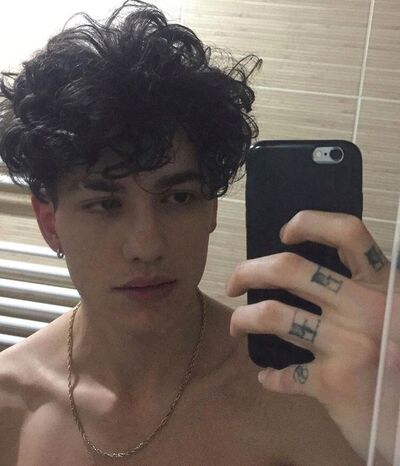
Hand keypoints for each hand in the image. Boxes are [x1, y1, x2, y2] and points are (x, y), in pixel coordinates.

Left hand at [226, 210, 399, 461]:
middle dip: (248, 271)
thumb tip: (302, 272)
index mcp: (384, 285)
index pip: (349, 233)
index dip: (310, 223)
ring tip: (237, 326)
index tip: (284, 233)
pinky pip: (285, 375)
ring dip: (243, 320)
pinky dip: (272, 377)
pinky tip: (270, 378)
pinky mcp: (335, 383)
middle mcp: (367, 308)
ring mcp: (350, 345)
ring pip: (274, 315)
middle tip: (233, 283)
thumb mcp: (393, 312)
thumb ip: (361, 291)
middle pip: (290, 269)